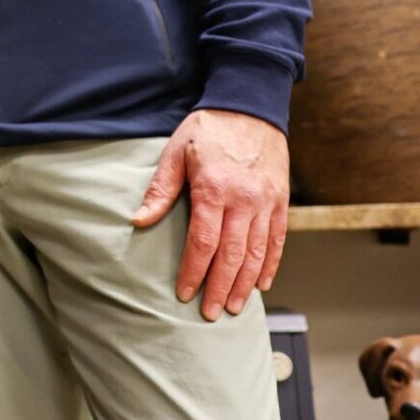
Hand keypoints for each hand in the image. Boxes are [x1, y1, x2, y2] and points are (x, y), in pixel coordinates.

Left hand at [131, 108, 289, 321]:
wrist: (250, 105)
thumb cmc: (209, 129)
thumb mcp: (177, 152)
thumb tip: (139, 221)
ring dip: (245, 283)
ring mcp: (266, 202)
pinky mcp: (280, 200)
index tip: (185, 293)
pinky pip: (277, 239)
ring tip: (235, 306)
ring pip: (257, 252)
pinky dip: (270, 264)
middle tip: (211, 313)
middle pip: (232, 255)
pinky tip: (261, 283)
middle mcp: (245, 200)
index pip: (203, 242)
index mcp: (215, 189)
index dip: (194, 271)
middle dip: (220, 287)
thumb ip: (160, 190)